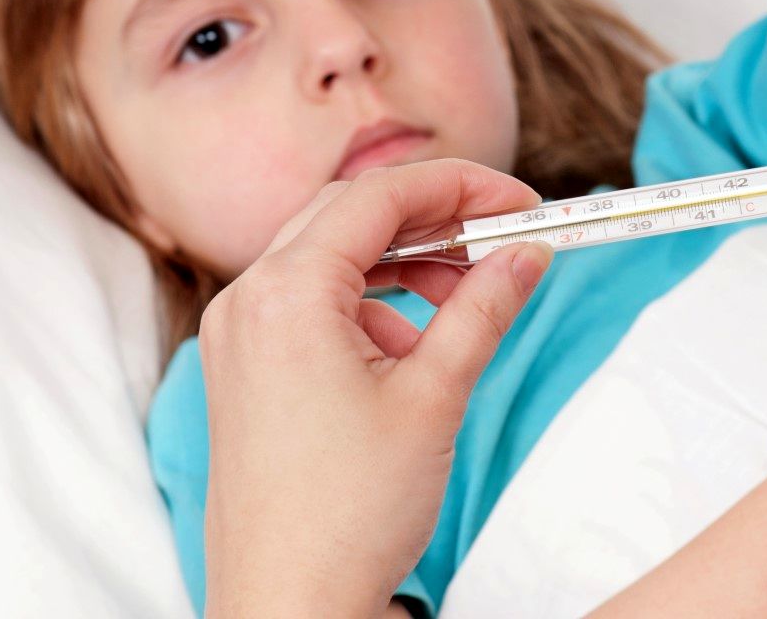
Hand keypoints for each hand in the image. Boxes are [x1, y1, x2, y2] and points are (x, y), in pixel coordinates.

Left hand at [199, 159, 550, 618]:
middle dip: (434, 219)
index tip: (522, 203)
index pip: (379, 196)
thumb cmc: (350, 513)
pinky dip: (373, 305)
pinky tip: (419, 348)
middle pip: (349, 214)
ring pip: (332, 257)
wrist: (290, 606)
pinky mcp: (246, 369)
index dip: (461, 188)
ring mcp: (239, 335)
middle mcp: (247, 301)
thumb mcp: (436, 395)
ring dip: (407, 263)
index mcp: (286, 293)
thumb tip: (528, 252)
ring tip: (471, 299)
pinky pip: (313, 304)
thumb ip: (484, 307)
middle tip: (503, 238)